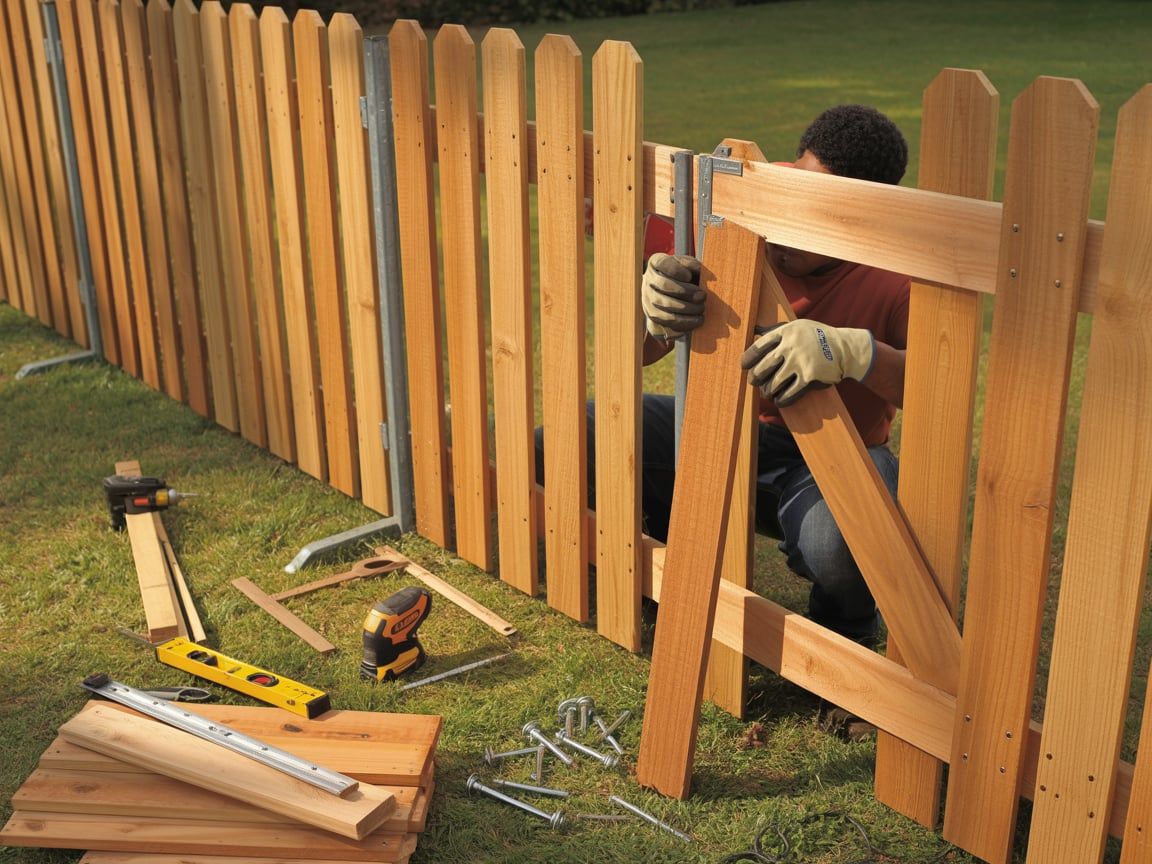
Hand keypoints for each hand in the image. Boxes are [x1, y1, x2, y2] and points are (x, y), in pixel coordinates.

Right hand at [641, 253, 703, 340]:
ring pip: (664, 306)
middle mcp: (648, 281)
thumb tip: (699, 270)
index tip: (689, 276)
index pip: (662, 264)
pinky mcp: (652, 317)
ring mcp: (648, 300)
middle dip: (685, 292)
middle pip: (664, 286)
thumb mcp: (688, 266)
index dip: (675, 270)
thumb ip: (693, 265)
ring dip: (686, 310)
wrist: (673, 293)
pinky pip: (666, 323)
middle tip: (702, 296)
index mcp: (657, 263)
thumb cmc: (684, 275)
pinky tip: (696, 321)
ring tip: (701, 310)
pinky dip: (683, 324)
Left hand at [740, 320, 874, 405]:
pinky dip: (781, 400)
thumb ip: (776, 329)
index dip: (747, 358)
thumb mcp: (797, 326)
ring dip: (767, 391)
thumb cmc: (817, 337)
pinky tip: (779, 400)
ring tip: (766, 392)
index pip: (758, 347)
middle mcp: (791, 346)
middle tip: (753, 381)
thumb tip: (754, 329)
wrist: (845, 349)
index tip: (744, 365)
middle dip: (754, 378)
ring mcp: (800, 362)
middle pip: (763, 367)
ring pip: (773, 383)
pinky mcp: (809, 378)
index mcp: (786, 332)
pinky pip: (788, 394)